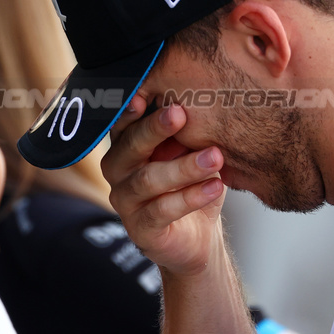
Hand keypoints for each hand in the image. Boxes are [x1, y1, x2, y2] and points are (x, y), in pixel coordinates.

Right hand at [101, 97, 225, 275]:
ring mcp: (124, 201)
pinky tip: (215, 186)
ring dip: (184, 167)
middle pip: (130, 146)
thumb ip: (186, 131)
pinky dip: (191, 197)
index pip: (124, 122)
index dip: (131, 109)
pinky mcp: (139, 229)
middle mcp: (117, 170)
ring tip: (215, 156)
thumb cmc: (190, 185)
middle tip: (180, 114)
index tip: (146, 96)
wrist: (198, 237)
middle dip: (155, 129)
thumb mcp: (190, 152)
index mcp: (126, 145)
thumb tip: (201, 101)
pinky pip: (162, 209)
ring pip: (148, 179)